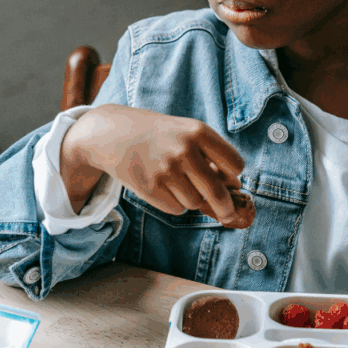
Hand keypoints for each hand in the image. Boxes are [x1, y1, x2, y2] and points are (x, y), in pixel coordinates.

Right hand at [61, 104, 244, 222]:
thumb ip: (209, 154)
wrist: (112, 134)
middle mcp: (185, 150)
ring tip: (174, 182)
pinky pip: (177, 209)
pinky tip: (162, 187)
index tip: (229, 181)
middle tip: (229, 215)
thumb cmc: (156, 135)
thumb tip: (234, 187)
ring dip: (191, 199)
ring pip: (195, 202)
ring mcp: (166, 170)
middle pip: (218, 192)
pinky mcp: (150, 188)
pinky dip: (175, 204)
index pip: (234, 164)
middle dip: (226, 208)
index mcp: (198, 132)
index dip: (233, 176)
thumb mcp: (184, 131)